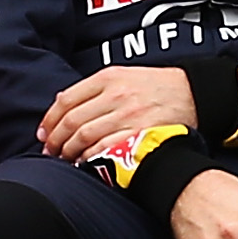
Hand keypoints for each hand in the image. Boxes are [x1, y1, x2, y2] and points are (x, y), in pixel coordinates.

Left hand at [38, 66, 199, 161]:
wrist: (194, 93)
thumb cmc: (156, 86)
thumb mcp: (124, 75)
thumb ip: (94, 88)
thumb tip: (62, 105)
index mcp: (108, 77)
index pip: (66, 100)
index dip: (49, 120)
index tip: (44, 133)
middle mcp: (116, 95)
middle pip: (72, 121)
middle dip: (56, 140)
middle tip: (50, 151)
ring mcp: (129, 115)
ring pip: (85, 136)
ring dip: (69, 151)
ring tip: (66, 159)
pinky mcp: (140, 134)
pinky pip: (106, 149)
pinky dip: (90, 158)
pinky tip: (85, 163)